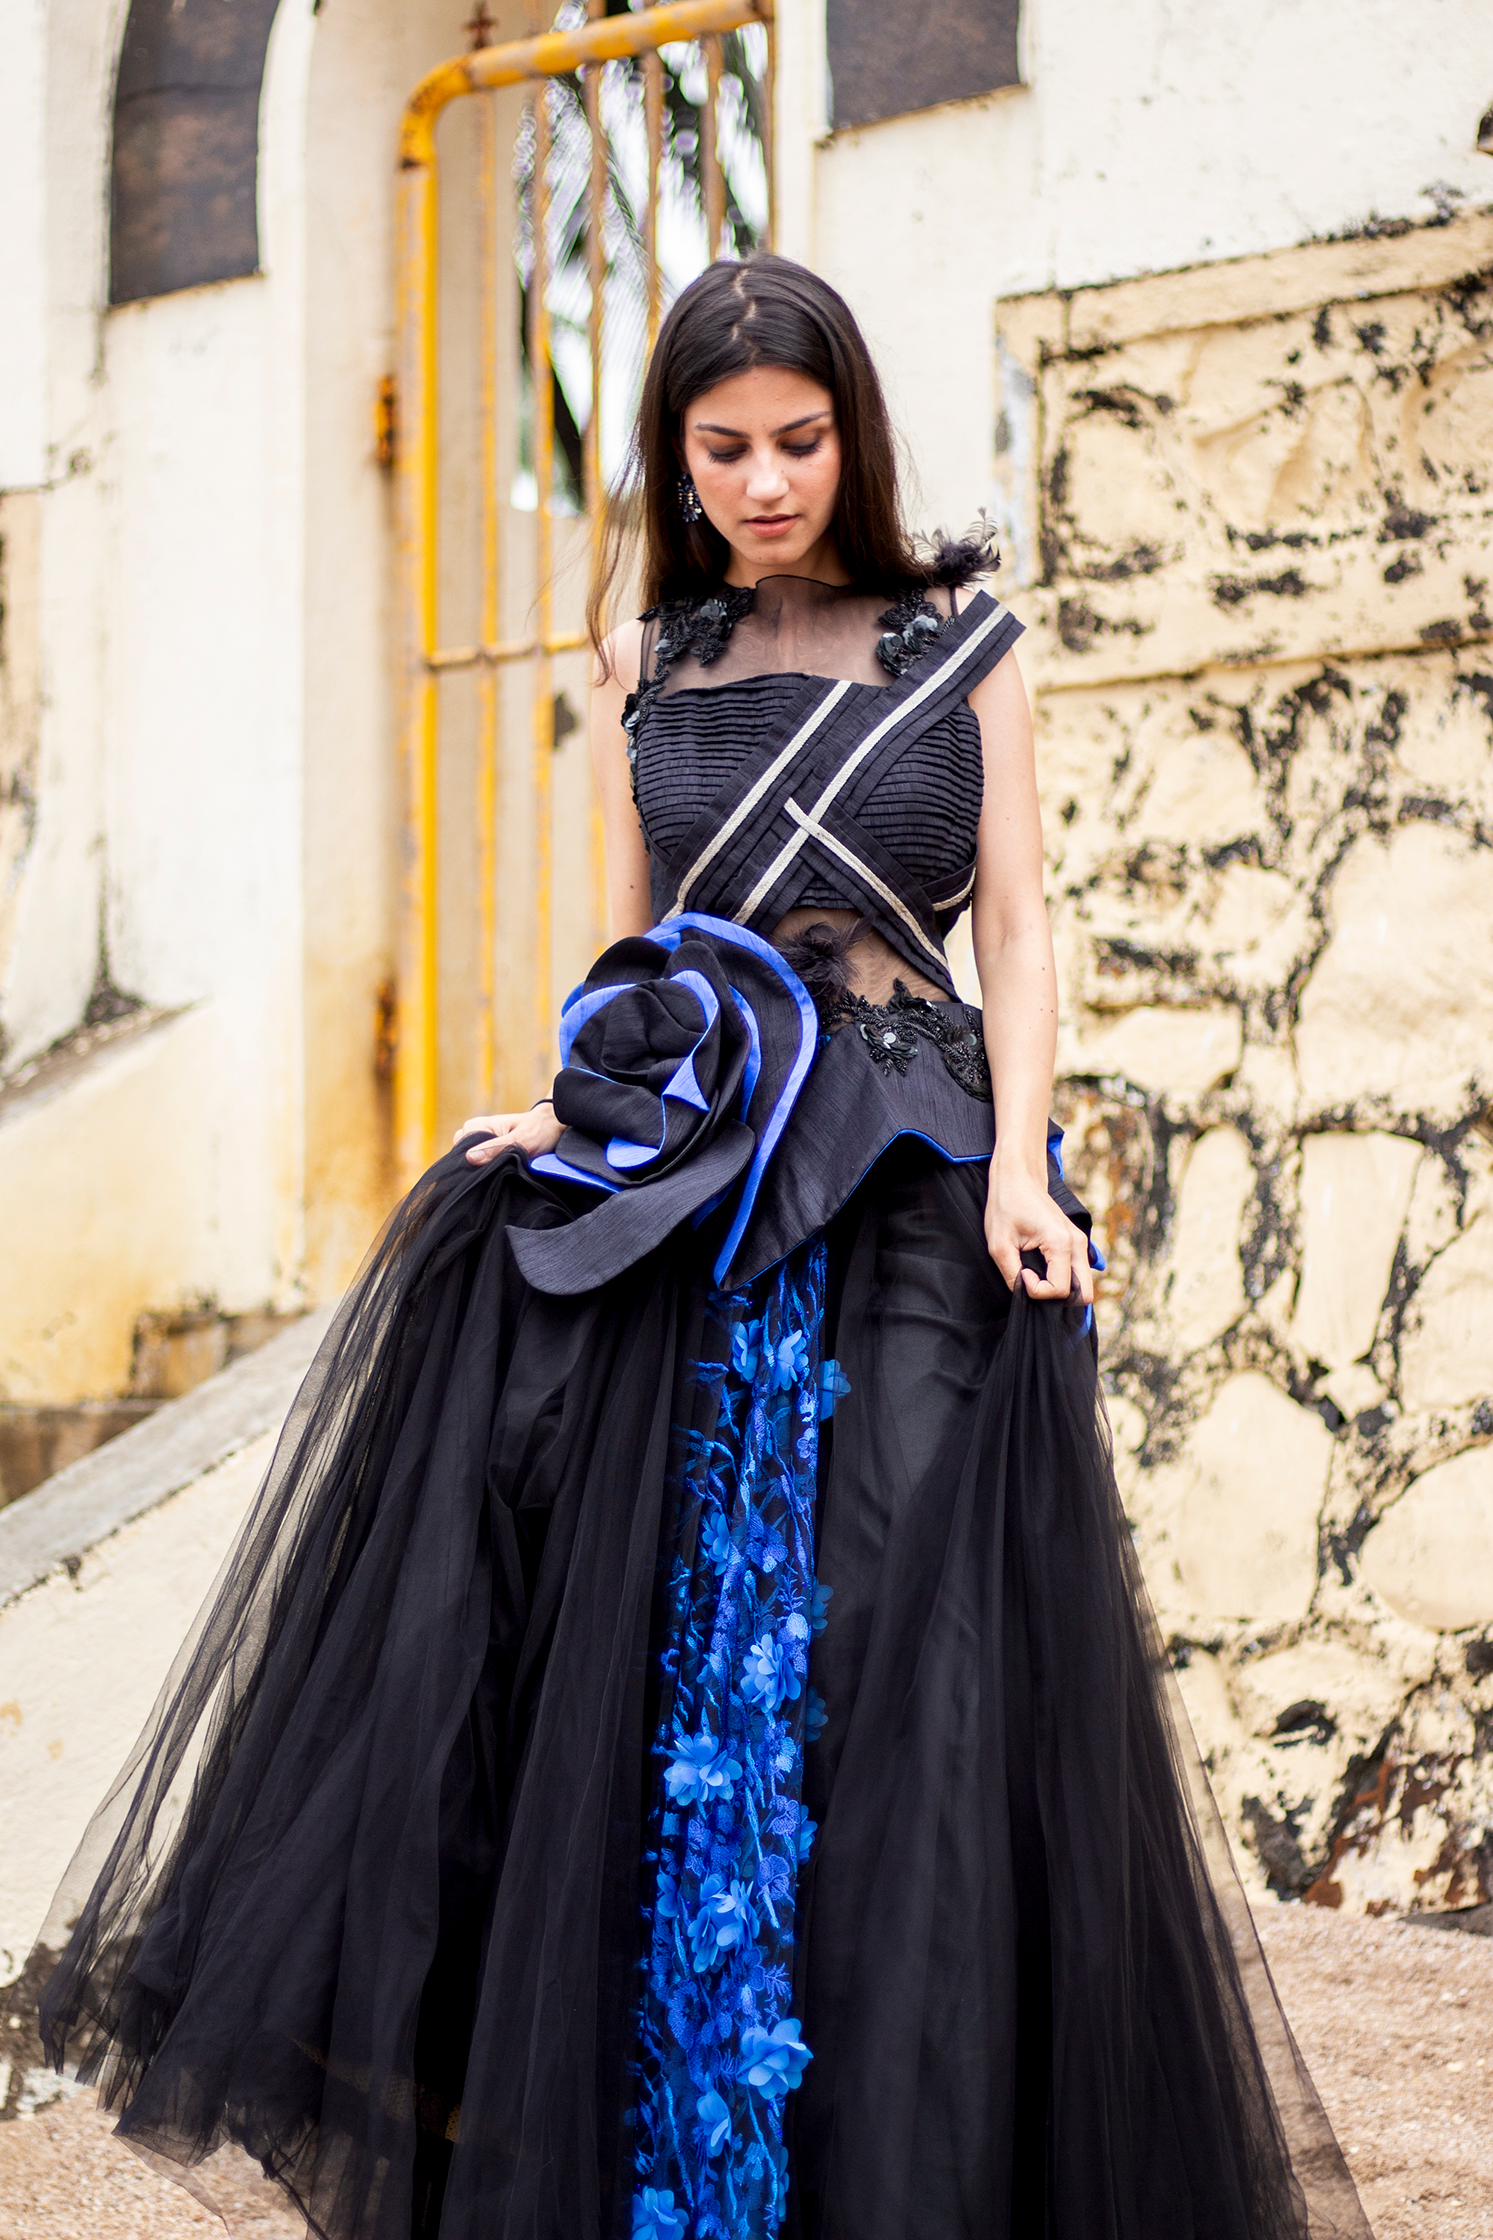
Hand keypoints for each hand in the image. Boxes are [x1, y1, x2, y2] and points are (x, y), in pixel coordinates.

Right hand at [455, 1104, 564, 1165]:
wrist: (552, 1127)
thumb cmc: (539, 1130)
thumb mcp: (522, 1140)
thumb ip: (497, 1148)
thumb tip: (470, 1158)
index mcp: (475, 1126)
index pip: (461, 1151)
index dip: (473, 1165)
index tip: (492, 1171)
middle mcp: (472, 1134)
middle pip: (463, 1160)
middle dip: (478, 1170)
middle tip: (502, 1173)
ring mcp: (478, 1144)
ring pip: (471, 1165)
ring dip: (484, 1172)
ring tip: (504, 1173)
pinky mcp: (485, 1153)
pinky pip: (479, 1167)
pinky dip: (488, 1173)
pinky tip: (500, 1176)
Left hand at [984, 1160, 1094, 1305]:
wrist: (1018, 1176)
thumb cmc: (1006, 1205)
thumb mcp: (999, 1244)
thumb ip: (1012, 1275)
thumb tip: (1024, 1293)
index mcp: (1061, 1243)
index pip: (1060, 1289)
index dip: (1037, 1290)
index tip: (1021, 1273)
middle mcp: (1077, 1244)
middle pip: (1084, 1294)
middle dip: (1057, 1298)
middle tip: (1032, 1281)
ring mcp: (1080, 1242)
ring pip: (1083, 1285)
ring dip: (1061, 1288)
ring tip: (1035, 1274)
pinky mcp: (1075, 1242)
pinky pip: (1078, 1273)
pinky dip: (1064, 1279)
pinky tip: (1042, 1269)